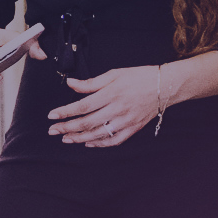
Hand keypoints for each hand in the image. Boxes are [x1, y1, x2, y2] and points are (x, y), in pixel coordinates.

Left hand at [49, 66, 163, 146]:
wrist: (165, 86)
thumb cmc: (139, 77)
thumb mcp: (114, 74)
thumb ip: (91, 82)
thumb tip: (71, 84)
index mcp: (111, 93)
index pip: (82, 106)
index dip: (65, 112)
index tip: (52, 115)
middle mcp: (117, 109)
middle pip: (87, 122)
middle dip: (67, 127)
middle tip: (52, 130)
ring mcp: (126, 121)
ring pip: (98, 134)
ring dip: (79, 138)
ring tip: (66, 138)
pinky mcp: (133, 128)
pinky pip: (114, 140)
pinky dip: (100, 143)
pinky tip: (88, 143)